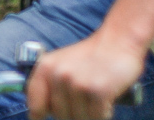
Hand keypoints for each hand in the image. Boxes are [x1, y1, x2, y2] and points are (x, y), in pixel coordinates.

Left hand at [27, 32, 145, 119]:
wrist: (118, 41)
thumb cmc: (91, 56)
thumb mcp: (62, 63)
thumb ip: (50, 83)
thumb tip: (41, 111)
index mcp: (45, 67)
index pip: (35, 103)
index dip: (39, 115)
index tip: (42, 118)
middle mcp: (58, 75)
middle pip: (59, 115)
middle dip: (72, 114)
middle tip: (84, 103)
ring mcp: (77, 83)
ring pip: (79, 118)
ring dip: (90, 115)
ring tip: (96, 100)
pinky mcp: (96, 91)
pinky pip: (96, 117)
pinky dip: (104, 114)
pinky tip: (106, 103)